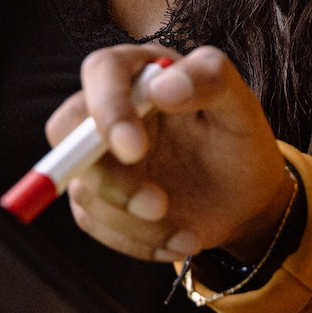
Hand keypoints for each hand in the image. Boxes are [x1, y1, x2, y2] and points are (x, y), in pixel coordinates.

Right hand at [48, 46, 293, 264]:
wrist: (245, 201)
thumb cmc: (241, 142)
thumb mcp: (241, 107)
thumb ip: (211, 78)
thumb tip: (161, 86)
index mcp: (143, 72)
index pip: (102, 71)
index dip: (107, 108)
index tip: (134, 150)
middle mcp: (113, 108)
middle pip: (67, 129)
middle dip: (108, 177)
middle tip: (158, 205)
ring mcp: (100, 154)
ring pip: (83, 187)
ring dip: (133, 221)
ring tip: (190, 231)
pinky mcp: (98, 195)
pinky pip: (92, 222)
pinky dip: (136, 241)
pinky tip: (179, 239)